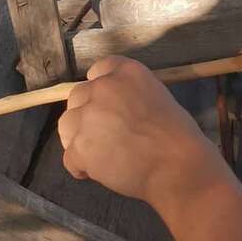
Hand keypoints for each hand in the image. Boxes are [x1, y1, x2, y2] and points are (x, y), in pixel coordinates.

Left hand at [58, 57, 225, 203]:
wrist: (173, 163)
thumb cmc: (175, 133)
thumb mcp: (156, 95)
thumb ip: (130, 95)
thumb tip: (116, 109)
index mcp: (125, 71)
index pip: (98, 69)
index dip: (99, 88)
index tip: (104, 103)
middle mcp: (103, 87)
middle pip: (78, 96)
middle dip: (85, 113)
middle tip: (102, 133)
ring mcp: (88, 115)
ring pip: (67, 124)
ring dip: (77, 137)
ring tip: (97, 153)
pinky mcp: (80, 146)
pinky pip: (69, 157)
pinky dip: (80, 166)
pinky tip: (98, 172)